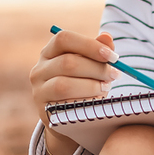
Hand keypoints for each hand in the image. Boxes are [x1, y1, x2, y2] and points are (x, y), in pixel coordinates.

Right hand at [30, 28, 113, 154]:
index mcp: (50, 52)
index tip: (113, 56)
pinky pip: (64, 105)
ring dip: (91, 86)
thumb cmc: (84, 85)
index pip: (64, 39)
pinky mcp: (43, 111)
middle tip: (114, 75)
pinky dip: (84, 102)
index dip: (90, 45)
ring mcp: (39, 91)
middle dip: (96, 68)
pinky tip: (95, 102)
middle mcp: (39, 69)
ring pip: (64, 85)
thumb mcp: (92, 67)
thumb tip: (106, 36)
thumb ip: (99, 52)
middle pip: (67, 62)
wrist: (72, 118)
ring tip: (106, 88)